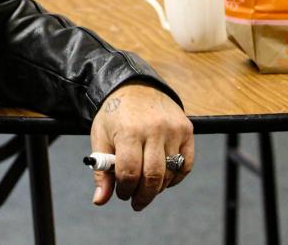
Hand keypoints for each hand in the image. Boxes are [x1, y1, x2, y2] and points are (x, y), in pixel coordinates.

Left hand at [89, 83, 193, 210]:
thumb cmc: (115, 114)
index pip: (129, 172)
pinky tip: (163, 178)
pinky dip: (175, 178)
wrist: (136, 86)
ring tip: (146, 185)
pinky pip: (185, 165)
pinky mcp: (187, 129)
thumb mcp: (101, 138)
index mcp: (128, 131)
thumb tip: (100, 200)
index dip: (125, 190)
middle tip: (136, 201)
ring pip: (170, 173)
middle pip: (152, 177)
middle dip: (143, 196)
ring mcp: (173, 129)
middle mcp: (154, 129)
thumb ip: (101, 171)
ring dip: (158, 187)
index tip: (122, 194)